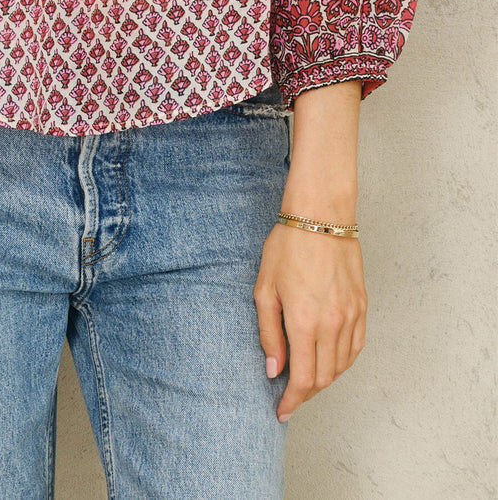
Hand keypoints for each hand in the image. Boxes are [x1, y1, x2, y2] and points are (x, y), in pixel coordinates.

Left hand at [254, 222, 367, 421]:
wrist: (321, 216)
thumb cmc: (287, 246)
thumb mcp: (264, 288)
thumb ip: (269, 333)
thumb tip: (273, 370)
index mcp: (304, 321)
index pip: (303, 379)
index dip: (292, 401)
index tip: (281, 411)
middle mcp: (332, 323)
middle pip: (324, 378)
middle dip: (306, 394)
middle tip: (289, 397)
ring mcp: (351, 316)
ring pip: (342, 366)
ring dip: (324, 380)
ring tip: (306, 380)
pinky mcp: (362, 307)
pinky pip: (356, 347)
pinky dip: (342, 362)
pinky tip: (329, 361)